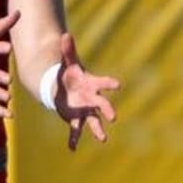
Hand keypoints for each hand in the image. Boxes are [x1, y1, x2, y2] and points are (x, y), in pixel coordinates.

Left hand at [53, 33, 119, 150]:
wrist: (64, 87)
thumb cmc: (69, 74)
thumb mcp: (68, 63)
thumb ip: (68, 50)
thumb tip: (65, 34)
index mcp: (91, 84)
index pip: (103, 83)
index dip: (109, 83)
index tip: (117, 85)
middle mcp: (91, 99)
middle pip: (101, 105)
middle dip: (106, 110)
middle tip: (113, 116)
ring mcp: (85, 110)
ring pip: (93, 121)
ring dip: (97, 130)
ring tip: (103, 139)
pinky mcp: (75, 119)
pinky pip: (75, 131)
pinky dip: (73, 139)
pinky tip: (71, 148)